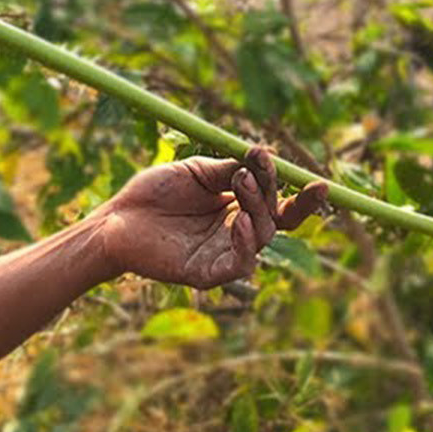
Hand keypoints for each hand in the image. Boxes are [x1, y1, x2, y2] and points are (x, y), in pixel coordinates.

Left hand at [98, 147, 328, 288]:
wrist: (114, 219)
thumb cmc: (151, 194)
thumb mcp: (196, 171)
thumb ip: (231, 169)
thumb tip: (266, 157)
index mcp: (235, 208)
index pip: (277, 205)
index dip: (301, 197)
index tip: (318, 181)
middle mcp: (234, 233)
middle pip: (276, 219)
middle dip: (272, 191)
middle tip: (255, 167)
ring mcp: (222, 254)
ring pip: (262, 236)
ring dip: (257, 207)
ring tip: (240, 182)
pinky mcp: (207, 274)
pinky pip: (240, 264)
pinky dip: (246, 242)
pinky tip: (239, 221)